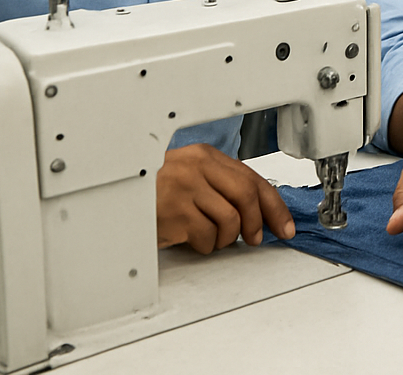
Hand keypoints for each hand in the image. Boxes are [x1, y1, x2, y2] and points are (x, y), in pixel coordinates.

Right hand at [156, 143, 294, 252]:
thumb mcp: (191, 179)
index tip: (284, 226)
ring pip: (230, 219)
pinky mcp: (175, 211)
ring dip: (225, 238)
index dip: (274, 205)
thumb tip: (259, 212)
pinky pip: (207, 236)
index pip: (251, 178)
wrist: (119, 200)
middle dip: (257, 223)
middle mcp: (196, 167)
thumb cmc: (155, 193)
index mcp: (204, 156)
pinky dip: (205, 245)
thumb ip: (222, 187)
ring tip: (210, 238)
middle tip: (254, 239)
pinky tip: (191, 239)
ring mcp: (185, 187)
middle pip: (247, 195)